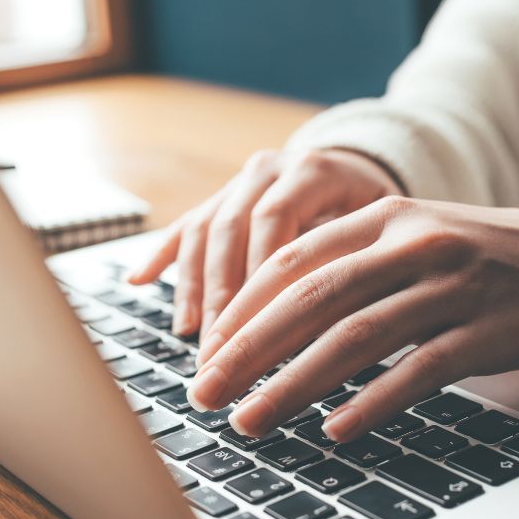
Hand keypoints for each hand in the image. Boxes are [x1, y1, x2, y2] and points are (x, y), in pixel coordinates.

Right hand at [127, 148, 401, 337]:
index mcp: (312, 171)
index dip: (259, 275)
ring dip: (193, 286)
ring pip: (204, 230)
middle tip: (218, 349)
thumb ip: (354, 260)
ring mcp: (240, 182)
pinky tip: (137, 281)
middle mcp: (269, 169)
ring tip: (190, 334)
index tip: (255, 328)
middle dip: (222, 295)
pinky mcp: (221, 197)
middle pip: (231, 229)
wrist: (361, 169)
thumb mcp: (380, 229)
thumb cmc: (378, 212)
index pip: (275, 221)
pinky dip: (161, 255)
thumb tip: (332, 329)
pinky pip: (185, 225)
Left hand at [187, 196, 518, 441]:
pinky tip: (334, 430)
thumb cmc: (475, 258)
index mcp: (383, 217)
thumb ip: (346, 267)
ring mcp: (451, 287)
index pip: (293, 261)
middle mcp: (412, 244)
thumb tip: (268, 323)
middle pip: (312, 299)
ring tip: (250, 420)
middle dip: (249, 352)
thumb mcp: (409, 241)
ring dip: (294, 385)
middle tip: (205, 393)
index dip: (242, 309)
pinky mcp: (485, 332)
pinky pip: (418, 371)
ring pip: (356, 337)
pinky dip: (371, 402)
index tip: (206, 351)